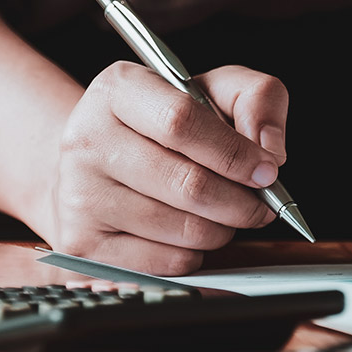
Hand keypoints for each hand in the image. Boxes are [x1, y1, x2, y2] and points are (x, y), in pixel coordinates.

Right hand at [39, 61, 289, 274]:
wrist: (97, 162)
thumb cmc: (163, 126)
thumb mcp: (211, 91)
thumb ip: (255, 98)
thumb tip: (271, 149)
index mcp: (118, 89)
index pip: (181, 122)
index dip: (234, 153)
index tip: (267, 170)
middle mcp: (88, 138)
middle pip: (188, 184)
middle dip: (242, 201)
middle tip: (262, 204)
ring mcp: (80, 194)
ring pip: (184, 229)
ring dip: (224, 228)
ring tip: (224, 213)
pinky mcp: (83, 241)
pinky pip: (168, 262)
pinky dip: (197, 253)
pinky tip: (192, 232)